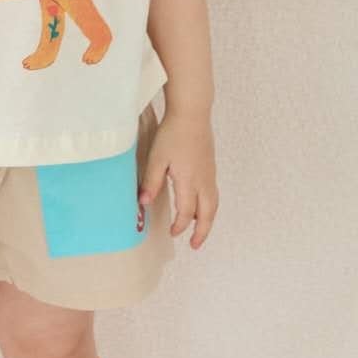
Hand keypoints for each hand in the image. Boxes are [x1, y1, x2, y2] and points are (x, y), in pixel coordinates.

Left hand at [138, 108, 218, 250]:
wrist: (192, 113)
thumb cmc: (173, 133)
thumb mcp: (156, 158)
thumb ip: (151, 181)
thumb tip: (143, 203)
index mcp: (189, 181)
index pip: (187, 212)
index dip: (180, 225)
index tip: (172, 233)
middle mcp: (204, 180)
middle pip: (208, 213)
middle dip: (202, 231)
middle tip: (195, 245)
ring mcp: (210, 173)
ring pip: (214, 203)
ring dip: (208, 219)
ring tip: (201, 229)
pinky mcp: (211, 165)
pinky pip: (214, 193)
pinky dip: (210, 206)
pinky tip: (201, 204)